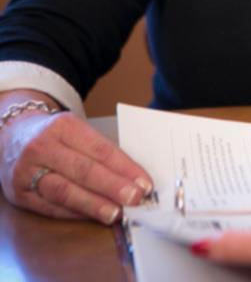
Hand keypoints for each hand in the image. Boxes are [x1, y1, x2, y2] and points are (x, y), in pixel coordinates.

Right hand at [0, 91, 152, 222]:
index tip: (144, 183)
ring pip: (64, 191)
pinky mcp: (18, 194)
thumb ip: (101, 151)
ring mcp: (27, 171)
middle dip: (112, 187)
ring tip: (115, 213)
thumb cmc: (54, 135)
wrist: (10, 136)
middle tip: (134, 199)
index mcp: (63, 127)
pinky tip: (91, 216)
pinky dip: (73, 213)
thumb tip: (133, 177)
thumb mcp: (76, 130)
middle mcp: (42, 147)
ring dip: (93, 204)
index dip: (125, 168)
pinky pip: (49, 206)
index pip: (100, 149)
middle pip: (83, 170)